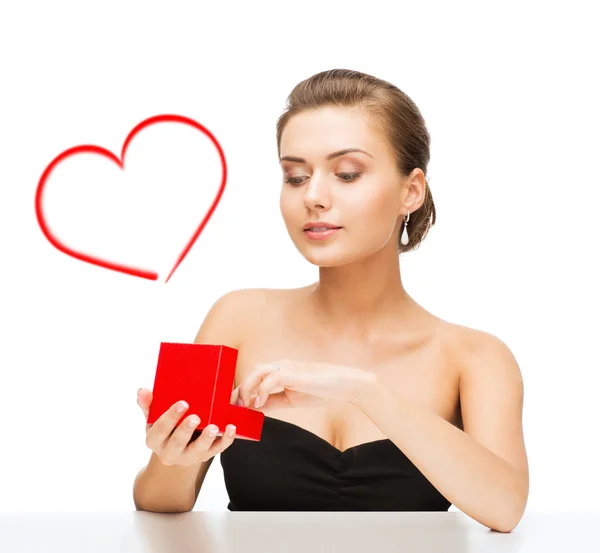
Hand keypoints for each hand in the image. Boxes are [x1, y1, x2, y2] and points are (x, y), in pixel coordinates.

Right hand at [136, 388, 236, 466]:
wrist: (176, 448)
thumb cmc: (165, 426)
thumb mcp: (154, 417)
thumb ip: (149, 404)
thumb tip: (142, 390)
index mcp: (154, 440)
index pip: (159, 430)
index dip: (170, 418)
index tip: (182, 404)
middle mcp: (169, 452)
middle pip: (177, 443)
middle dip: (186, 430)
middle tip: (196, 417)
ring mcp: (188, 456)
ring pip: (197, 451)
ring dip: (206, 439)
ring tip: (214, 427)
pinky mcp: (205, 456)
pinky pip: (216, 450)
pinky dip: (225, 440)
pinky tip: (231, 428)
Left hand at [232, 360, 375, 410]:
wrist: (345, 385)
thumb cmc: (320, 390)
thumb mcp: (291, 399)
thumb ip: (273, 401)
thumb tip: (255, 408)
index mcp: (280, 371)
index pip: (255, 376)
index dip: (242, 389)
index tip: (233, 405)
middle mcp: (282, 366)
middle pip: (253, 371)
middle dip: (240, 389)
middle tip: (234, 407)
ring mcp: (288, 368)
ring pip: (258, 371)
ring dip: (247, 387)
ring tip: (244, 404)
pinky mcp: (295, 373)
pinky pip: (273, 378)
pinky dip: (262, 390)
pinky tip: (260, 403)